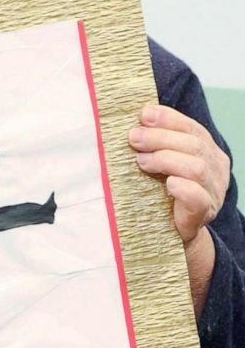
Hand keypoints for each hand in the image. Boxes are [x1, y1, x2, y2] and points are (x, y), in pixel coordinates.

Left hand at [128, 104, 231, 315]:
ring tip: (141, 161)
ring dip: (167, 159)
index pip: (192, 129)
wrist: (170, 233)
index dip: (169, 119)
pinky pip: (198, 198)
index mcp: (206, 152)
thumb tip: (134, 121)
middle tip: (133, 138)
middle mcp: (214, 169)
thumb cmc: (161, 194)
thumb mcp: (160, 165)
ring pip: (197, 168)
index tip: (143, 115)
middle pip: (194, 145)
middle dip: (161, 138)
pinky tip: (168, 184)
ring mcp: (212, 192)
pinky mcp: (202, 214)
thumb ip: (155, 144)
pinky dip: (184, 188)